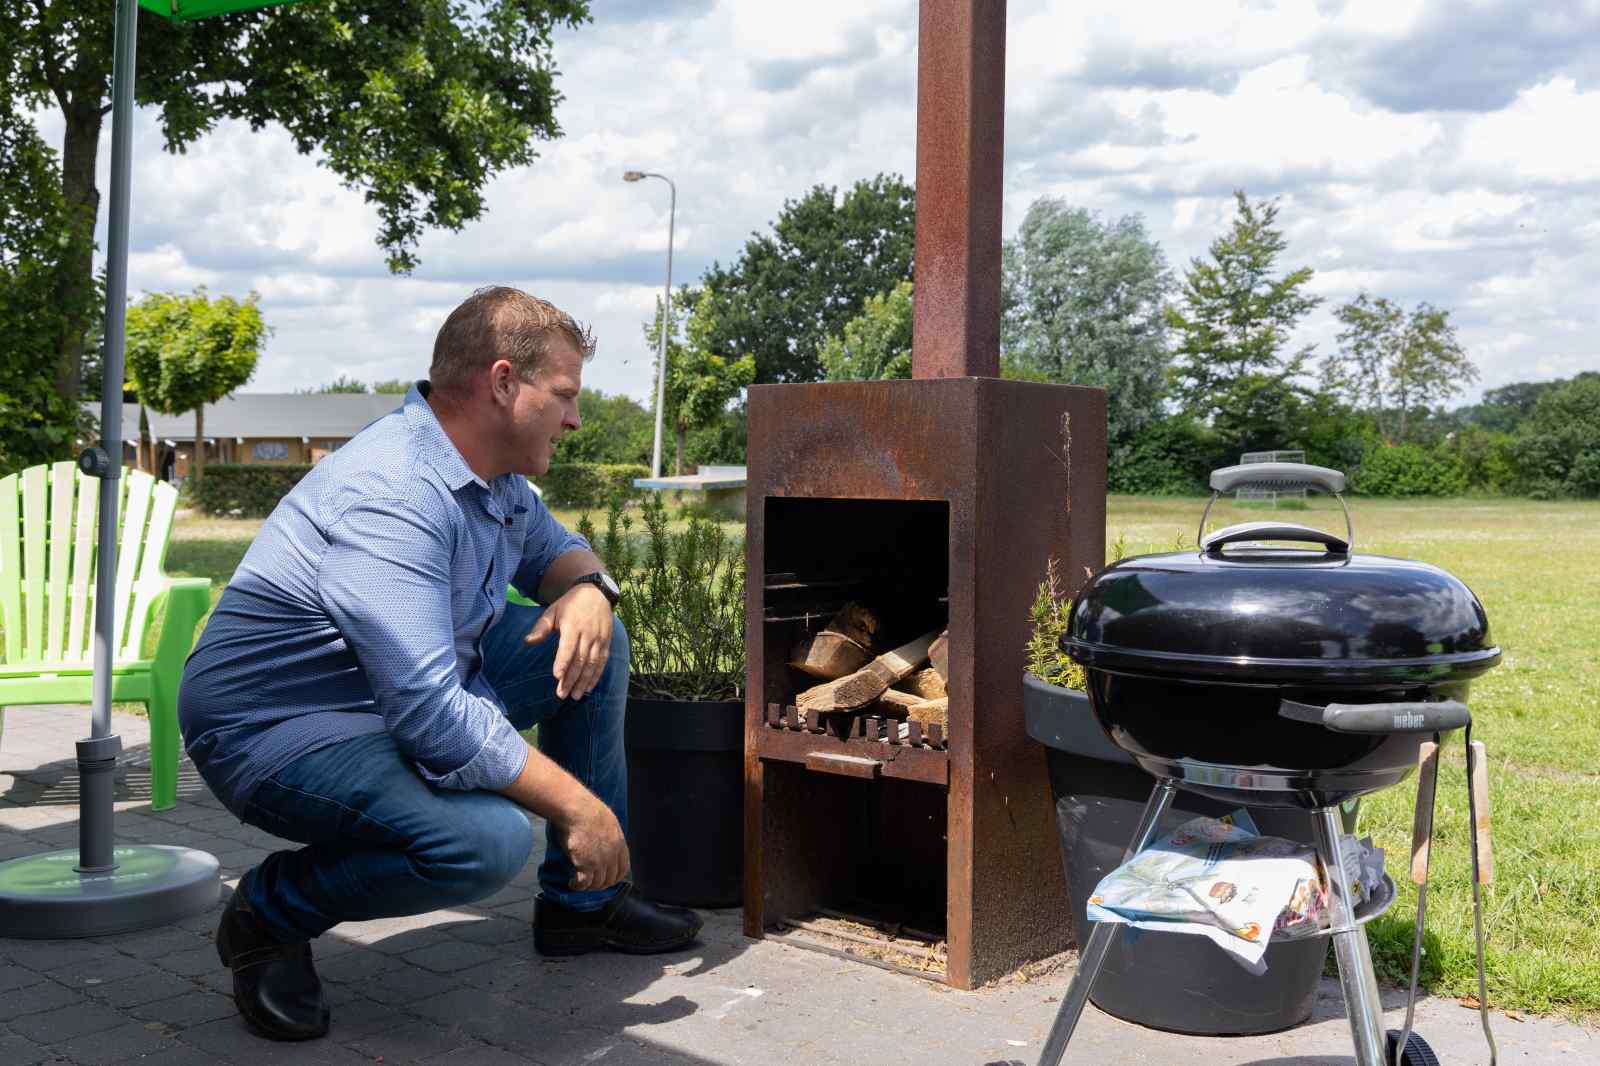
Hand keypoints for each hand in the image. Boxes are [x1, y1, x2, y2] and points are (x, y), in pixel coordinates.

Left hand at [523, 583, 613, 699]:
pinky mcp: (606, 643)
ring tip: (575, 696)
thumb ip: (541, 628)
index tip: (557, 676)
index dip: (563, 662)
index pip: (568, 647)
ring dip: (583, 681)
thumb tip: (527, 642)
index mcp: (573, 625)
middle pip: (580, 660)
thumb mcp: (552, 611)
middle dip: (571, 679)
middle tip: (562, 694)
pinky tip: (589, 687)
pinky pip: (602, 662)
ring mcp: (599, 639)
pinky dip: (596, 676)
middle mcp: (588, 633)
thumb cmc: (569, 604)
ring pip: (592, 664)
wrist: (595, 593)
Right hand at [553, 793, 629, 891]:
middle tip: (590, 884)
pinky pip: (583, 883)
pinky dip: (577, 886)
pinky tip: (572, 884)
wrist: (577, 810)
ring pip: (597, 883)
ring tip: (579, 884)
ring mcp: (599, 861)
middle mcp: (612, 854)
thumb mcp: (607, 822)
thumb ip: (609, 837)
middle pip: (610, 879)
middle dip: (600, 884)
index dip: (615, 877)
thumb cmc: (587, 811)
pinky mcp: (585, 865)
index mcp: (620, 843)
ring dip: (588, 887)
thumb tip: (602, 843)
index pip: (623, 869)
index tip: (607, 879)